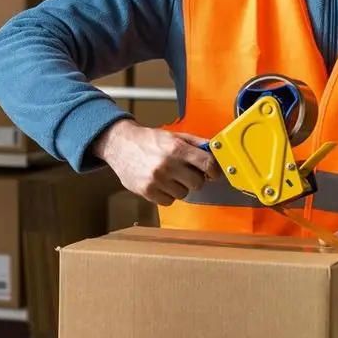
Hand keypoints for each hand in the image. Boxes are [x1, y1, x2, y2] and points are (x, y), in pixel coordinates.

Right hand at [93, 119, 219, 205]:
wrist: (120, 145)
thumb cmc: (150, 140)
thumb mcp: (175, 136)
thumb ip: (197, 143)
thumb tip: (217, 151)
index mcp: (177, 148)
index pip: (208, 164)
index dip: (214, 170)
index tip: (212, 172)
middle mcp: (167, 165)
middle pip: (198, 183)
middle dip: (195, 178)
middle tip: (185, 172)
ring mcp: (157, 180)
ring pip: (184, 194)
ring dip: (180, 187)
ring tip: (169, 176)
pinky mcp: (147, 191)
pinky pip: (169, 201)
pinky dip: (167, 195)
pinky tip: (161, 184)